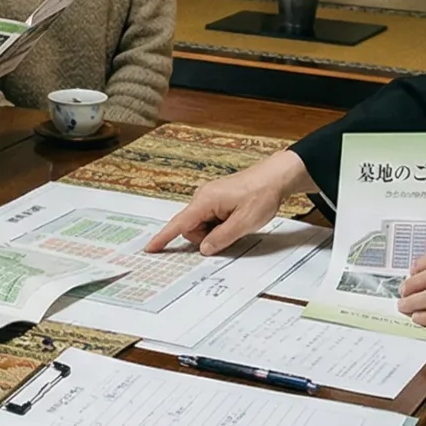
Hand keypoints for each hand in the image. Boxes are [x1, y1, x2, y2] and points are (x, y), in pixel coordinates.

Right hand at [145, 151, 310, 255]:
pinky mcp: (217, 198)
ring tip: (237, 224)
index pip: (179, 223)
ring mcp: (209, 197)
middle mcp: (203, 197)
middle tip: (231, 234)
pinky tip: (235, 220)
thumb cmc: (261, 195)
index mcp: (205, 201)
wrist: (276, 176)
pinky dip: (219, 225)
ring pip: (201, 224)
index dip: (163, 238)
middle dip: (205, 238)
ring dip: (215, 231)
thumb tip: (203, 249)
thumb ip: (221, 238)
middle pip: (191, 227)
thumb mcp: (243, 223)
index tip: (149, 248)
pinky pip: (210, 218)